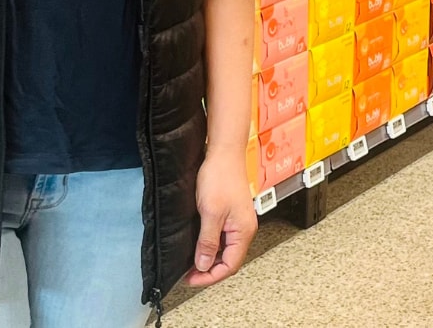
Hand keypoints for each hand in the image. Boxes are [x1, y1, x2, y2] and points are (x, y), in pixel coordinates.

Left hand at [186, 151, 256, 287]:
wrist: (223, 153)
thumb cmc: (220, 178)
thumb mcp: (210, 213)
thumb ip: (208, 241)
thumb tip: (204, 264)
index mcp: (242, 232)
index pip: (229, 266)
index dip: (210, 276)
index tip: (191, 280)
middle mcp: (243, 229)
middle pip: (229, 260)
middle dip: (209, 270)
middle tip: (189, 274)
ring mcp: (238, 221)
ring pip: (225, 249)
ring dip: (209, 258)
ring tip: (191, 262)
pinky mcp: (231, 213)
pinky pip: (222, 237)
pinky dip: (210, 244)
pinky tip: (198, 243)